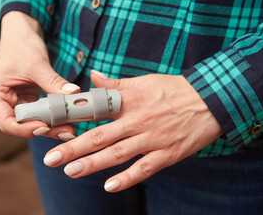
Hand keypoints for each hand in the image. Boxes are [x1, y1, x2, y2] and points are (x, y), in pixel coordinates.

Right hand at [0, 12, 78, 139]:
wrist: (23, 32)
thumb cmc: (21, 44)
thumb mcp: (36, 63)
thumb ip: (53, 82)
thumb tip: (74, 95)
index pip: (6, 122)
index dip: (25, 129)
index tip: (45, 127)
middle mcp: (2, 102)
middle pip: (21, 125)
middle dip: (44, 130)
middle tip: (67, 133)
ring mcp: (16, 102)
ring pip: (33, 122)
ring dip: (52, 126)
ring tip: (71, 130)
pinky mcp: (28, 100)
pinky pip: (41, 113)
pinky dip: (53, 117)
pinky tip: (68, 120)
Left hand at [43, 71, 222, 191]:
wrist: (210, 100)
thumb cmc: (173, 89)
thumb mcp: (143, 81)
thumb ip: (115, 83)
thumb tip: (92, 76)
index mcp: (129, 101)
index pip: (95, 111)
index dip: (72, 119)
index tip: (53, 126)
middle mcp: (137, 121)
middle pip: (100, 137)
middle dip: (73, 148)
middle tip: (51, 159)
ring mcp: (152, 139)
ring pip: (117, 154)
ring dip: (93, 164)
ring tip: (71, 172)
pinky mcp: (167, 154)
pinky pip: (144, 168)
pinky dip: (127, 178)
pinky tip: (109, 186)